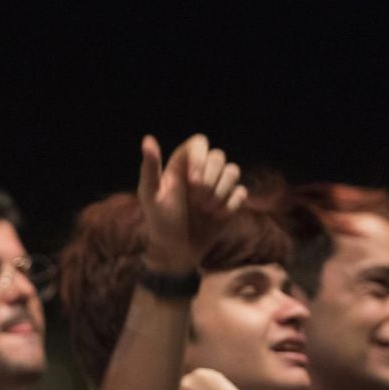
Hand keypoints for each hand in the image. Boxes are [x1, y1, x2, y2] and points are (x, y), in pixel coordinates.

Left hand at [137, 134, 246, 272]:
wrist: (175, 250)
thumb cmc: (159, 221)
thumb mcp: (150, 194)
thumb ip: (150, 167)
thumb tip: (147, 139)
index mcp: (182, 164)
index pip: (199, 142)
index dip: (200, 158)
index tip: (192, 181)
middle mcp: (202, 171)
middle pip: (219, 156)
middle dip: (210, 180)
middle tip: (196, 201)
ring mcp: (218, 185)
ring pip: (233, 171)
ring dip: (219, 193)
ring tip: (204, 210)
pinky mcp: (230, 201)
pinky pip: (241, 192)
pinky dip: (229, 206)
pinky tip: (215, 217)